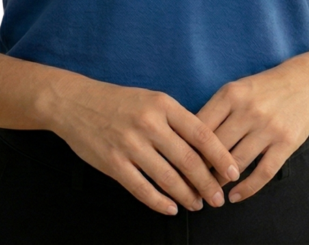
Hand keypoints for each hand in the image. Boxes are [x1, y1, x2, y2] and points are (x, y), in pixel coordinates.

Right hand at [53, 76, 239, 215]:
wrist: (75, 102)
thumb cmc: (119, 101)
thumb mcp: (151, 99)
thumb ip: (176, 121)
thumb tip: (205, 150)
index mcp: (163, 104)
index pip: (201, 133)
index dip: (220, 156)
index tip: (233, 172)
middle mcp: (149, 123)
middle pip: (188, 160)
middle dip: (208, 184)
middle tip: (219, 198)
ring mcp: (130, 144)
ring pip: (168, 178)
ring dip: (187, 196)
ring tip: (198, 205)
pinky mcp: (114, 163)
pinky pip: (143, 189)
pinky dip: (160, 203)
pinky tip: (171, 208)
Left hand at [195, 59, 308, 203]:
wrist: (306, 82)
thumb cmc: (263, 88)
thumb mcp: (236, 89)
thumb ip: (216, 110)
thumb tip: (188, 139)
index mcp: (231, 94)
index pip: (201, 126)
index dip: (187, 147)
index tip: (178, 163)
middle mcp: (248, 110)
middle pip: (216, 147)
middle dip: (201, 169)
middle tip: (190, 184)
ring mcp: (268, 128)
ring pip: (236, 162)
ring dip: (220, 181)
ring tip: (210, 192)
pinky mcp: (286, 143)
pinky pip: (263, 172)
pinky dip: (247, 189)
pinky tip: (235, 196)